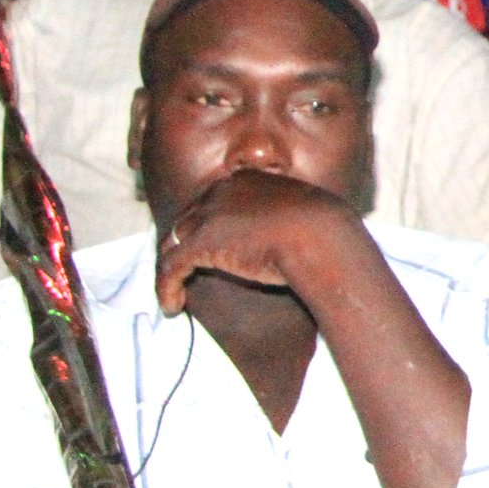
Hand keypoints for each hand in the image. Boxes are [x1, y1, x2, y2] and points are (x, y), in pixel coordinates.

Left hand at [153, 169, 364, 316]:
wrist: (321, 236)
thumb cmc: (323, 231)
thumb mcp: (299, 215)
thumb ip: (280, 220)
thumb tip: (287, 240)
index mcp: (243, 181)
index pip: (209, 204)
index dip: (202, 229)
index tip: (203, 253)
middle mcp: (220, 191)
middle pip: (185, 221)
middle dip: (180, 248)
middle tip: (181, 275)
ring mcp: (208, 214)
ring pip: (172, 243)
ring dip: (169, 271)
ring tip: (172, 295)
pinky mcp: (201, 241)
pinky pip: (170, 266)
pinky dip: (165, 287)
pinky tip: (171, 306)